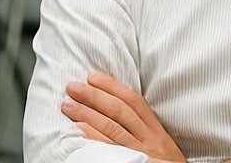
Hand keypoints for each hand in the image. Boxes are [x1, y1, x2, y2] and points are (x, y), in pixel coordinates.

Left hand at [62, 72, 186, 162]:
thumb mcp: (161, 148)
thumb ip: (143, 131)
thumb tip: (117, 114)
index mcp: (156, 132)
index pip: (134, 101)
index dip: (113, 86)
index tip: (93, 76)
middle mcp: (149, 140)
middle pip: (119, 111)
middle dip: (94, 96)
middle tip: (72, 86)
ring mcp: (141, 154)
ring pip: (113, 128)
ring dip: (88, 114)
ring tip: (68, 104)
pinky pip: (111, 151)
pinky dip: (94, 139)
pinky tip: (79, 130)